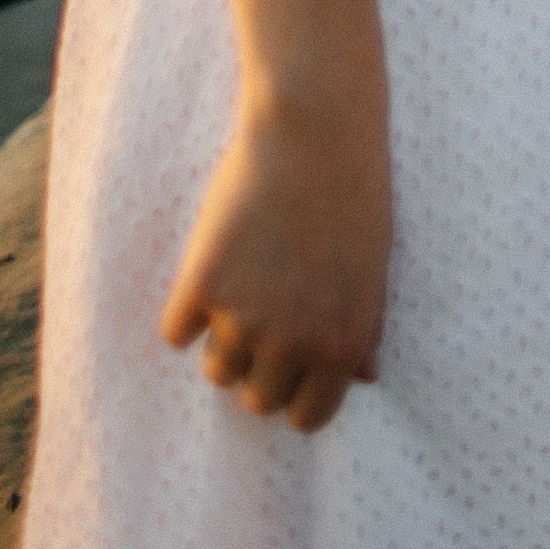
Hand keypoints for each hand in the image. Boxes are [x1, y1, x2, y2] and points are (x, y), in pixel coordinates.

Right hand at [161, 88, 391, 432]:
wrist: (316, 130)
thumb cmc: (354, 192)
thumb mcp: (373, 267)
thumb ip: (365, 328)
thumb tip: (365, 378)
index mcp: (343, 344)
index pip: (307, 418)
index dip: (296, 394)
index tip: (289, 366)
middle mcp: (294, 342)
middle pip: (256, 399)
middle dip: (258, 367)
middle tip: (264, 316)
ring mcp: (244, 317)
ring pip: (215, 370)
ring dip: (221, 340)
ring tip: (243, 284)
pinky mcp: (201, 285)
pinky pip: (176, 332)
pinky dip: (186, 309)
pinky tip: (212, 266)